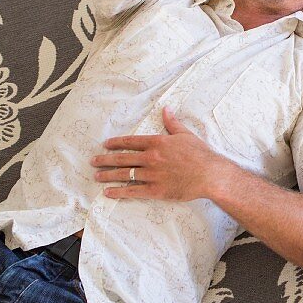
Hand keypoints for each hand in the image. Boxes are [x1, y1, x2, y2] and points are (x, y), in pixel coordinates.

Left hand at [92, 107, 224, 200]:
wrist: (210, 174)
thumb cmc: (200, 153)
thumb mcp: (185, 134)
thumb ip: (172, 123)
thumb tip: (165, 109)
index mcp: (157, 142)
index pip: (131, 141)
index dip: (116, 143)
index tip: (105, 144)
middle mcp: (151, 157)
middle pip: (123, 158)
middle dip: (105, 159)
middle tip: (93, 161)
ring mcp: (152, 175)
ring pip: (124, 174)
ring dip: (108, 175)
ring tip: (97, 176)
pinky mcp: (155, 190)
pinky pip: (133, 191)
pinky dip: (119, 192)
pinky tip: (108, 192)